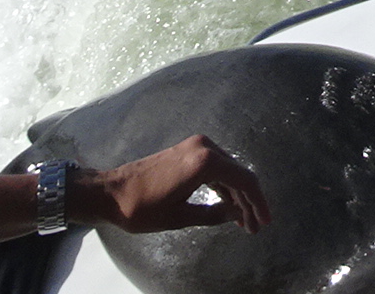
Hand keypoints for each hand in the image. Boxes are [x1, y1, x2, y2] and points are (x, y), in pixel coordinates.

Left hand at [71, 136, 270, 235]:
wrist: (110, 192)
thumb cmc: (142, 207)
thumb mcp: (179, 217)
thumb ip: (213, 214)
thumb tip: (237, 213)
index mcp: (205, 162)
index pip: (244, 180)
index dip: (258, 202)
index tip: (264, 222)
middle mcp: (205, 147)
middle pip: (238, 174)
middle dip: (248, 201)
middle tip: (254, 227)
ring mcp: (196, 147)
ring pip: (227, 172)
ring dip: (236, 196)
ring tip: (243, 221)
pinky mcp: (187, 151)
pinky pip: (215, 168)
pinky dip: (223, 187)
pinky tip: (227, 206)